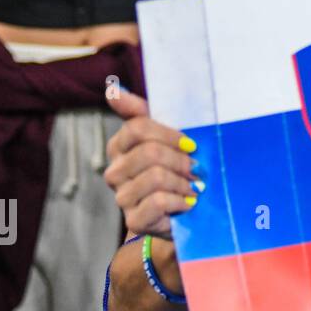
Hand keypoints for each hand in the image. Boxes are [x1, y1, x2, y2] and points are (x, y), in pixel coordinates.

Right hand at [104, 89, 199, 238]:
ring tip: (194, 187)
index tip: (192, 144)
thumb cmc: (175, 167)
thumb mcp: (166, 136)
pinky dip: (180, 201)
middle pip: (150, 153)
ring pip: (156, 177)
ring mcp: (121, 197)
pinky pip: (158, 202)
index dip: (170, 135)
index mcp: (119, 145)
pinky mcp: (133, 220)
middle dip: (181, 160)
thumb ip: (141, 112)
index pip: (138, 128)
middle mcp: (114, 171)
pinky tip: (187, 203)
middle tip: (197, 169)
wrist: (181, 213)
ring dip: (183, 182)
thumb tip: (113, 89)